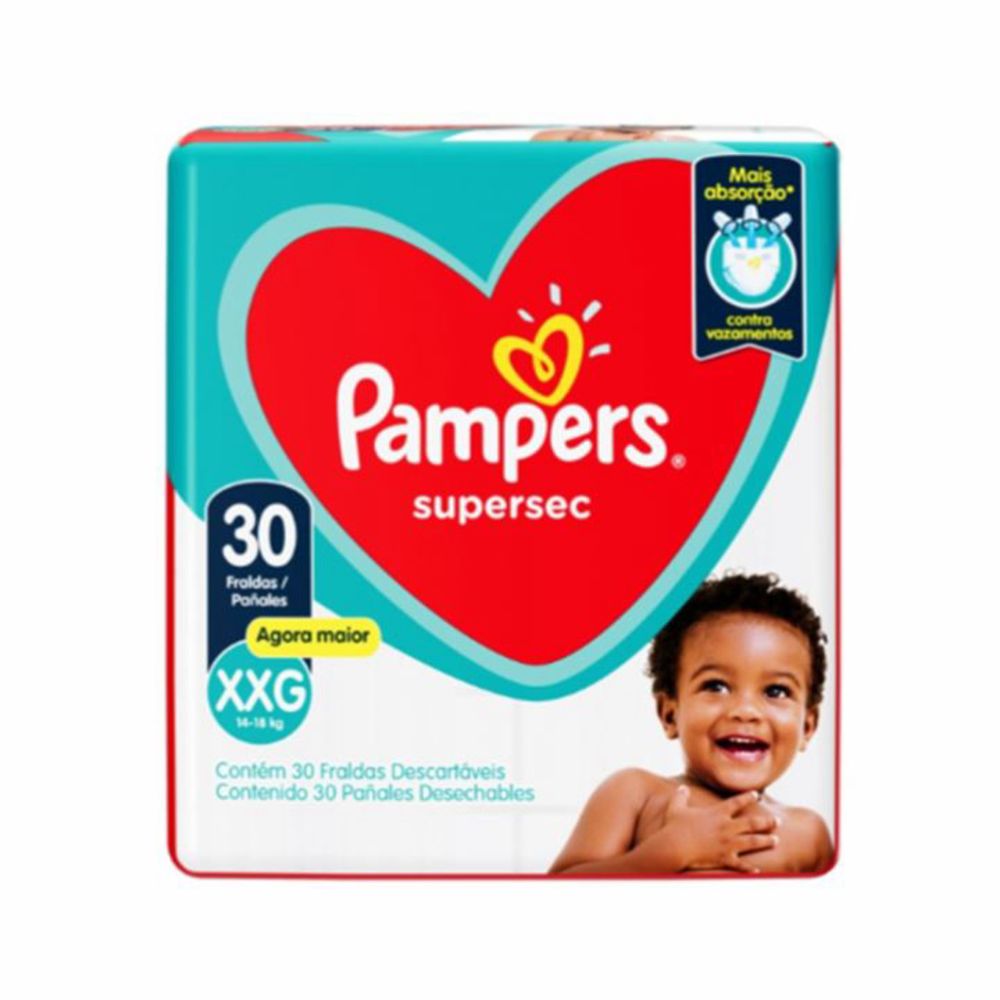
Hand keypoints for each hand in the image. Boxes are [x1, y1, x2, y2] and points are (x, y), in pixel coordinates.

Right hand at [640, 787, 778, 872]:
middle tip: (778, 821)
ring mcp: (728, 844)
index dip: (748, 797)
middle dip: (767, 822)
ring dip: (766, 841)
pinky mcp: (725, 858)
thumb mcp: (676, 807)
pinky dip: (750, 868)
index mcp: (717, 813)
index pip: (737, 802)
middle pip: (752, 823)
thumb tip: (682, 789)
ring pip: (752, 842)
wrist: (674, 846)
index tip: (757, 794)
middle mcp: (727, 827)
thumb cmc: (674, 826)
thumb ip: (681, 797)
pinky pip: (741, 865)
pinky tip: (758, 870)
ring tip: (776, 841)